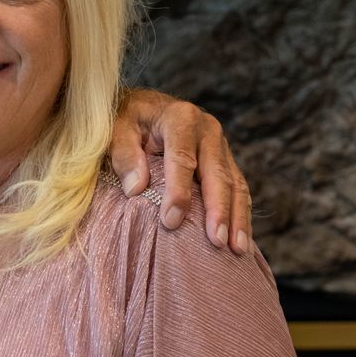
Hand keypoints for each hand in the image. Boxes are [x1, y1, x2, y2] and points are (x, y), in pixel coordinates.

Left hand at [112, 88, 251, 255]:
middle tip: (216, 241)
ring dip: (237, 217)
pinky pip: (238, 188)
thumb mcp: (115, 129)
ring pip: (234, 184)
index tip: (171, 222)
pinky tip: (239, 240)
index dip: (179, 192)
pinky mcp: (225, 160)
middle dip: (218, 210)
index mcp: (180, 118)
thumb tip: (136, 188)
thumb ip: (124, 155)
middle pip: (217, 174)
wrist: (143, 107)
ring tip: (236, 249)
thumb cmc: (125, 121)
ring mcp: (220, 145)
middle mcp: (207, 129)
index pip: (182, 159)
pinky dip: (240, 215)